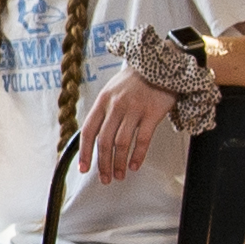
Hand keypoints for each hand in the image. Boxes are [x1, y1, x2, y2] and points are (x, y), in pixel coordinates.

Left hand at [75, 64, 178, 184]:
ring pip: (122, 143)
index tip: (84, 168)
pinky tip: (134, 165)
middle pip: (104, 141)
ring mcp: (135, 108)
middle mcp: (116, 105)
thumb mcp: (112, 91)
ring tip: (119, 175)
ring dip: (119, 163)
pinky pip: (143, 139)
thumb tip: (93, 139)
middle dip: (102, 164)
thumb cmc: (134, 82)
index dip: (84, 152)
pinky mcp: (152, 112)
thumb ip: (103, 112)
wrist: (160, 64)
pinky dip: (137, 155)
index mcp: (103, 100)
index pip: (88, 130)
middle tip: (105, 178)